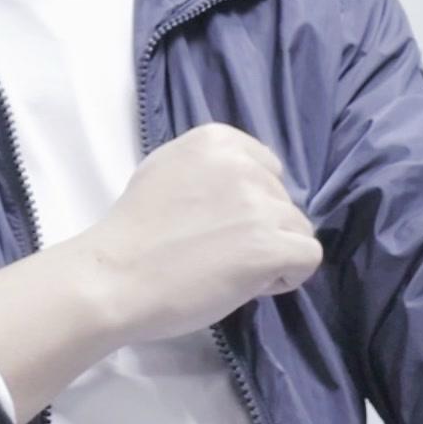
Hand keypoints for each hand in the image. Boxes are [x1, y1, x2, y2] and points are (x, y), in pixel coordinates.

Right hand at [80, 121, 323, 346]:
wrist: (114, 276)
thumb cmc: (133, 232)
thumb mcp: (166, 170)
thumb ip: (208, 168)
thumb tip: (248, 186)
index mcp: (217, 140)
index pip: (267, 168)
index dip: (249, 202)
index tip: (218, 224)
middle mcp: (243, 165)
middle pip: (283, 199)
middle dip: (260, 227)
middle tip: (218, 252)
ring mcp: (260, 205)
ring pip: (297, 229)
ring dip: (273, 252)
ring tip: (231, 271)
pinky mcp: (271, 245)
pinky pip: (307, 257)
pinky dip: (287, 275)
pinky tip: (250, 284)